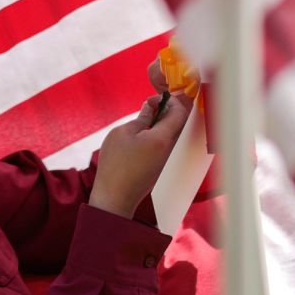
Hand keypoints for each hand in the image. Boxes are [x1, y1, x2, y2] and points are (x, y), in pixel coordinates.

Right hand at [88, 85, 192, 218]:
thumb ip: (141, 118)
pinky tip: (140, 135)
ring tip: (142, 120)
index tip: (153, 98)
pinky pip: (165, 143)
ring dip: (160, 122)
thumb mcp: (123, 133)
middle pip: (177, 122)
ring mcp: (166, 158)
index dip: (169, 100)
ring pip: (171, 133)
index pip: (179, 112)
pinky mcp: (160, 165)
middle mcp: (170, 148)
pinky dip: (157, 134)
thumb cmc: (116, 164)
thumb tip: (151, 108)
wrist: (116, 196)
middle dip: (166, 110)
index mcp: (163, 138)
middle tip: (148, 106)